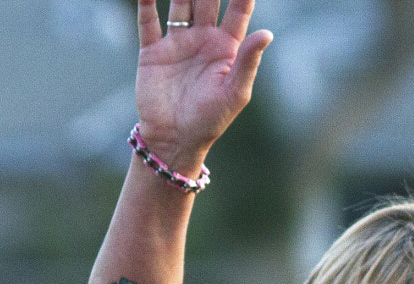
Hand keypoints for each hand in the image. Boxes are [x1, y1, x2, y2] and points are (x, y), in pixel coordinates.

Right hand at [134, 0, 271, 172]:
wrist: (173, 141)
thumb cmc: (210, 122)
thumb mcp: (234, 94)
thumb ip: (248, 61)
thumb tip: (267, 33)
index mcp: (227, 47)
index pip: (238, 9)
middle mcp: (203, 39)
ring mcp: (177, 43)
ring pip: (179, 2)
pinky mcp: (153, 51)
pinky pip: (148, 20)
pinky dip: (146, 2)